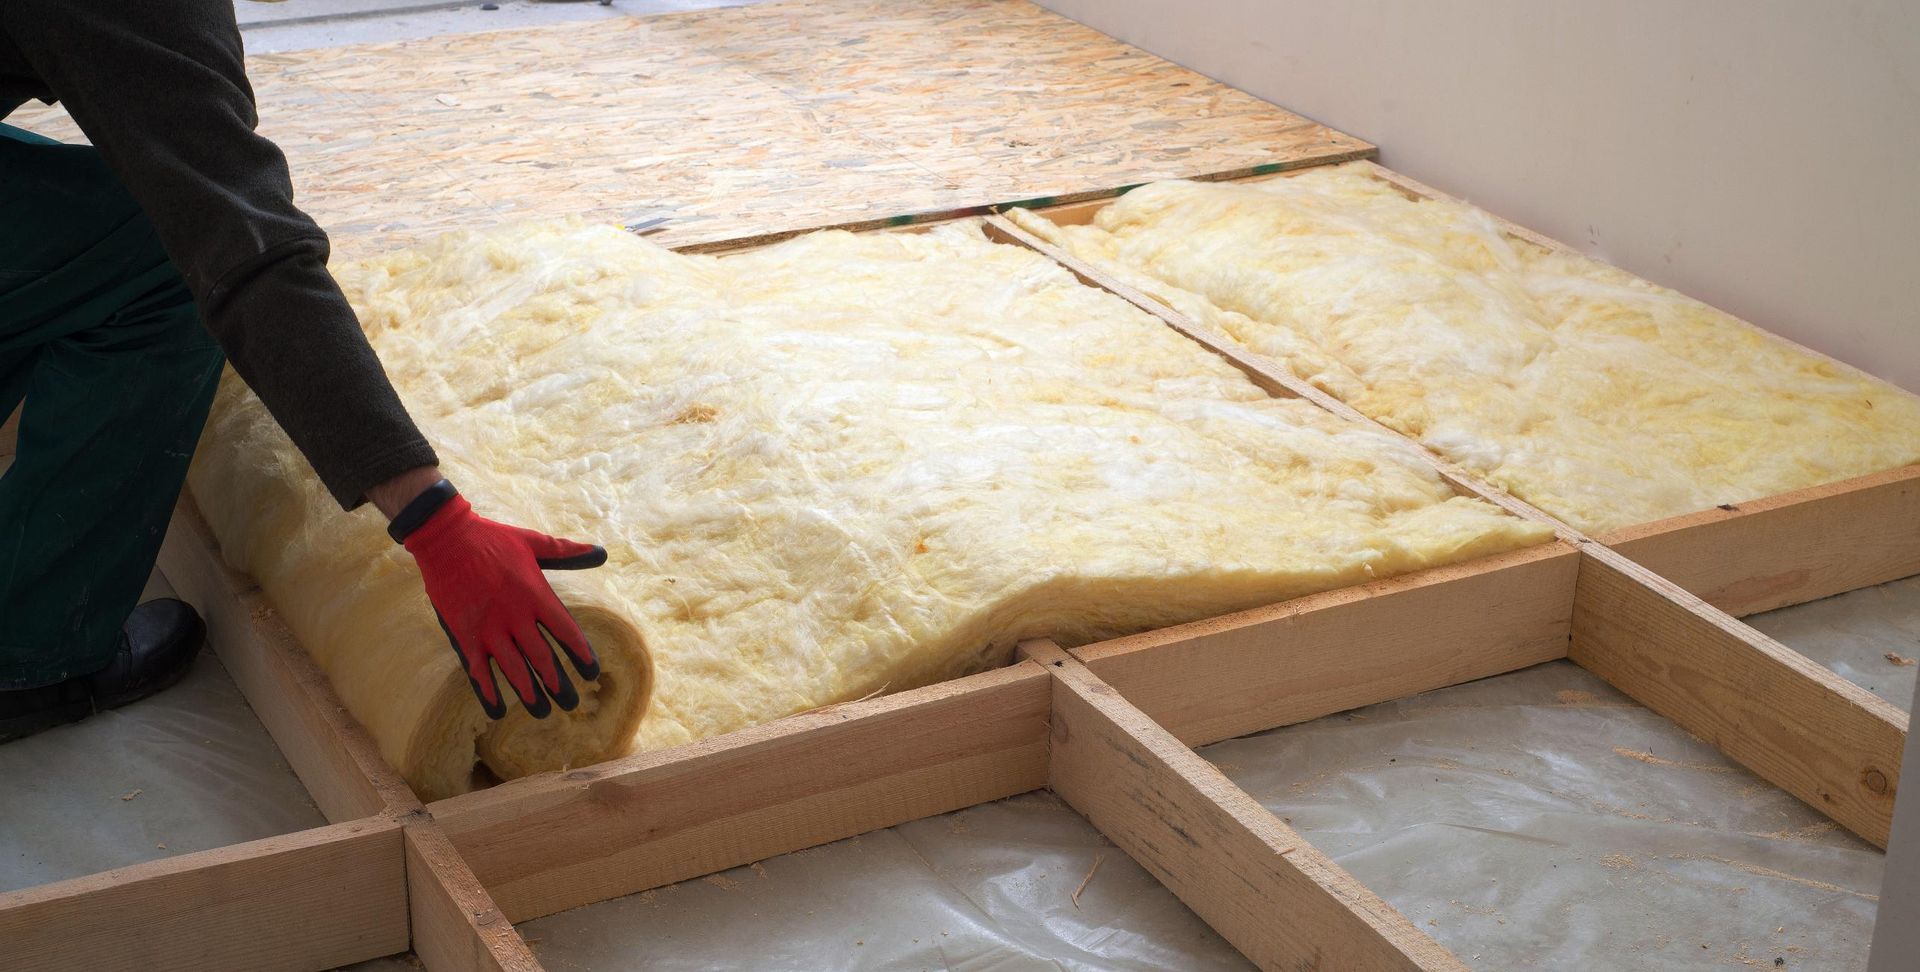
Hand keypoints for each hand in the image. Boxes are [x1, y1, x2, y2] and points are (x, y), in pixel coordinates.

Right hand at [389, 479, 606, 718]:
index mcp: (536, 594)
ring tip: (543, 712)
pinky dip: (487, 691)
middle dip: (559, 683)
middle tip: (572, 704)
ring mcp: (488, 627)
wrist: (446, 538)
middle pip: (543, 657)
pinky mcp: (464, 634)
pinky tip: (496, 711)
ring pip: (514, 669)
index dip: (580, 654)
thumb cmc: (493, 538)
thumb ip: (567, 551)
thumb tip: (600, 552)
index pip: (566, 631)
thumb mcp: (533, 542)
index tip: (592, 673)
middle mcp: (515, 615)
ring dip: (529, 693)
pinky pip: (478, 669)